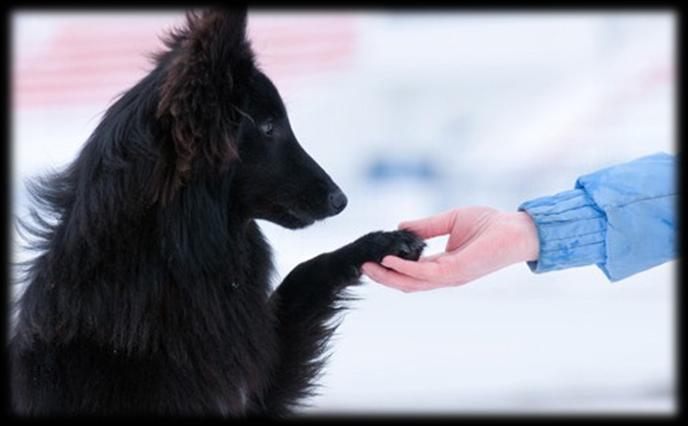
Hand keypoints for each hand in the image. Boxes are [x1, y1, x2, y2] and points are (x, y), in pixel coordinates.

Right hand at [361, 207, 539, 291]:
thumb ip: (427, 226)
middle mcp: (445, 275)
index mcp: (444, 265)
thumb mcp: (451, 220)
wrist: (517, 229)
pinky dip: (404, 268)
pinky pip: (424, 273)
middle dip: (383, 277)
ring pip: (411, 283)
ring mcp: (450, 276)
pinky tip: (389, 259)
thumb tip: (402, 227)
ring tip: (368, 266)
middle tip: (361, 267)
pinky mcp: (456, 271)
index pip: (411, 272)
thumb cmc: (491, 224)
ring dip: (387, 276)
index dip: (391, 267)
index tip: (372, 258)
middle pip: (407, 283)